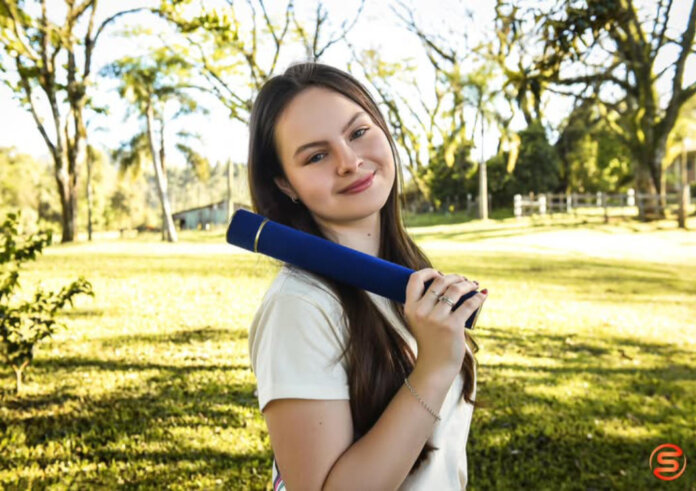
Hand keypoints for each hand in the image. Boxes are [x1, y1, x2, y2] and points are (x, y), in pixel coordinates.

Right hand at [404, 268, 486, 382]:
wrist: (435, 366)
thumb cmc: (430, 340)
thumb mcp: (420, 321)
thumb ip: (426, 303)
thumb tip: (447, 281)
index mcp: (410, 308)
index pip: (415, 279)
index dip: (429, 272)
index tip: (440, 273)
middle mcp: (421, 312)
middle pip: (439, 281)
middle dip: (454, 277)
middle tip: (463, 280)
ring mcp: (436, 319)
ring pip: (455, 290)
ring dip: (467, 283)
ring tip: (473, 284)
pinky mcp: (452, 326)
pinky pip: (468, 304)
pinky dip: (478, 297)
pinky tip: (483, 294)